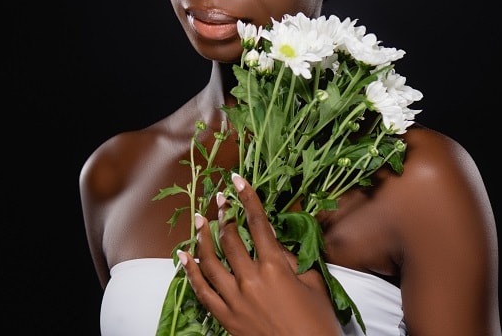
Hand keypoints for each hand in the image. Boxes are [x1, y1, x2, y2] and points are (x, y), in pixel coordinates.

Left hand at [176, 173, 342, 335]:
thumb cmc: (318, 323)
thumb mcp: (313, 285)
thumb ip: (292, 260)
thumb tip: (274, 242)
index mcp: (275, 268)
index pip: (258, 224)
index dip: (248, 198)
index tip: (237, 180)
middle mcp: (251, 280)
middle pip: (230, 238)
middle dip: (224, 214)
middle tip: (220, 199)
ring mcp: (234, 299)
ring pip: (210, 260)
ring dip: (202, 237)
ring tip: (198, 219)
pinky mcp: (225, 317)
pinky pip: (201, 290)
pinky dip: (190, 270)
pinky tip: (183, 255)